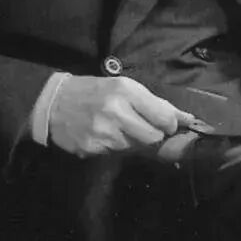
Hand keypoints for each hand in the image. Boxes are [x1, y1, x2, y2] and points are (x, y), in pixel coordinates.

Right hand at [49, 75, 198, 156]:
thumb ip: (154, 103)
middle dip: (153, 135)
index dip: (170, 124)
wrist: (54, 103)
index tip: (167, 124)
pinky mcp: (93, 149)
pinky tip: (104, 135)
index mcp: (125, 91)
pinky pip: (117, 154)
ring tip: (118, 129)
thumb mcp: (123, 87)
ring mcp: (103, 133)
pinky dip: (116, 147)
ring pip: (136, 147)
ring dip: (133, 141)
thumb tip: (186, 118)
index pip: (164, 118)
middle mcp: (115, 112)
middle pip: (153, 137)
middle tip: (141, 127)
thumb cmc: (94, 92)